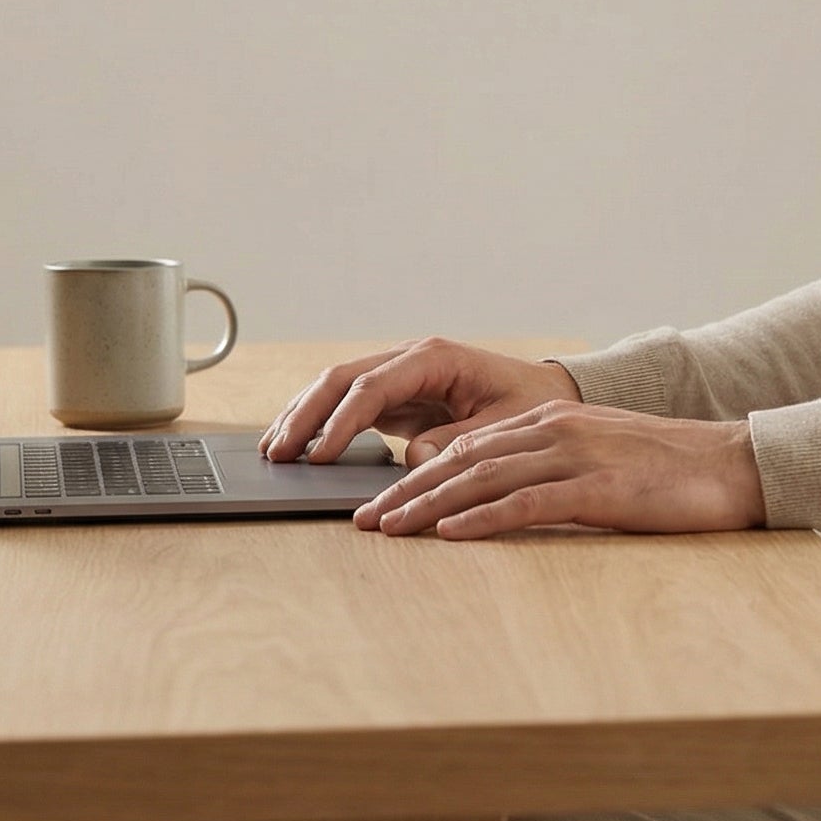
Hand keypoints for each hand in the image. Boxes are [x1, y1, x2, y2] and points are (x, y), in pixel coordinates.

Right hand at [261, 337, 582, 464]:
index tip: (320, 453)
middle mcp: (409, 360)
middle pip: (340, 379)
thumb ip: (459, 441)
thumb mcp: (503, 426)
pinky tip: (298, 447)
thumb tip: (414, 461)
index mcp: (434, 358)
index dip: (342, 421)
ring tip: (273, 451)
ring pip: (335, 389)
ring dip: (303, 417)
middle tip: (278, 452)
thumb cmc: (529, 405)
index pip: (372, 386)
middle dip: (306, 414)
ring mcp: (399, 376)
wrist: (548, 394)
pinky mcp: (396, 397)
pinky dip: (321, 424)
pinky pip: (348, 406)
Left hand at [351, 402, 765, 538]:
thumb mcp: (607, 461)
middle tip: (365, 519)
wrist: (737, 465)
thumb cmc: (678, 472)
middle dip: (407, 491)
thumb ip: (559, 471)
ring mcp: (577, 457)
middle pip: (462, 460)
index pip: (470, 446)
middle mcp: (556, 432)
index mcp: (556, 424)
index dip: (421, 474)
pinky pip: (526, 503)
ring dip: (428, 506)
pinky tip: (449, 534)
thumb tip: (512, 500)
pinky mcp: (599, 488)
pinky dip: (481, 518)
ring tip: (389, 529)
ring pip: (483, 479)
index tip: (384, 501)